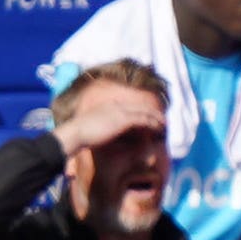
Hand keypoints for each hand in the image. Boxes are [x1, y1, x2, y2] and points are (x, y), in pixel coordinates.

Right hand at [52, 83, 167, 156]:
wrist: (76, 133)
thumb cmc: (79, 134)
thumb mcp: (92, 126)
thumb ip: (101, 126)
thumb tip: (104, 132)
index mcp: (109, 105)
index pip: (130, 106)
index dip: (141, 110)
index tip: (148, 116)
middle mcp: (117, 105)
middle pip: (140, 106)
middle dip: (152, 112)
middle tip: (161, 118)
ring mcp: (121, 111)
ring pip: (145, 112)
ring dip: (156, 117)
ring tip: (164, 123)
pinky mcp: (124, 119)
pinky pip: (144, 119)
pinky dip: (153, 123)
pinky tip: (158, 128)